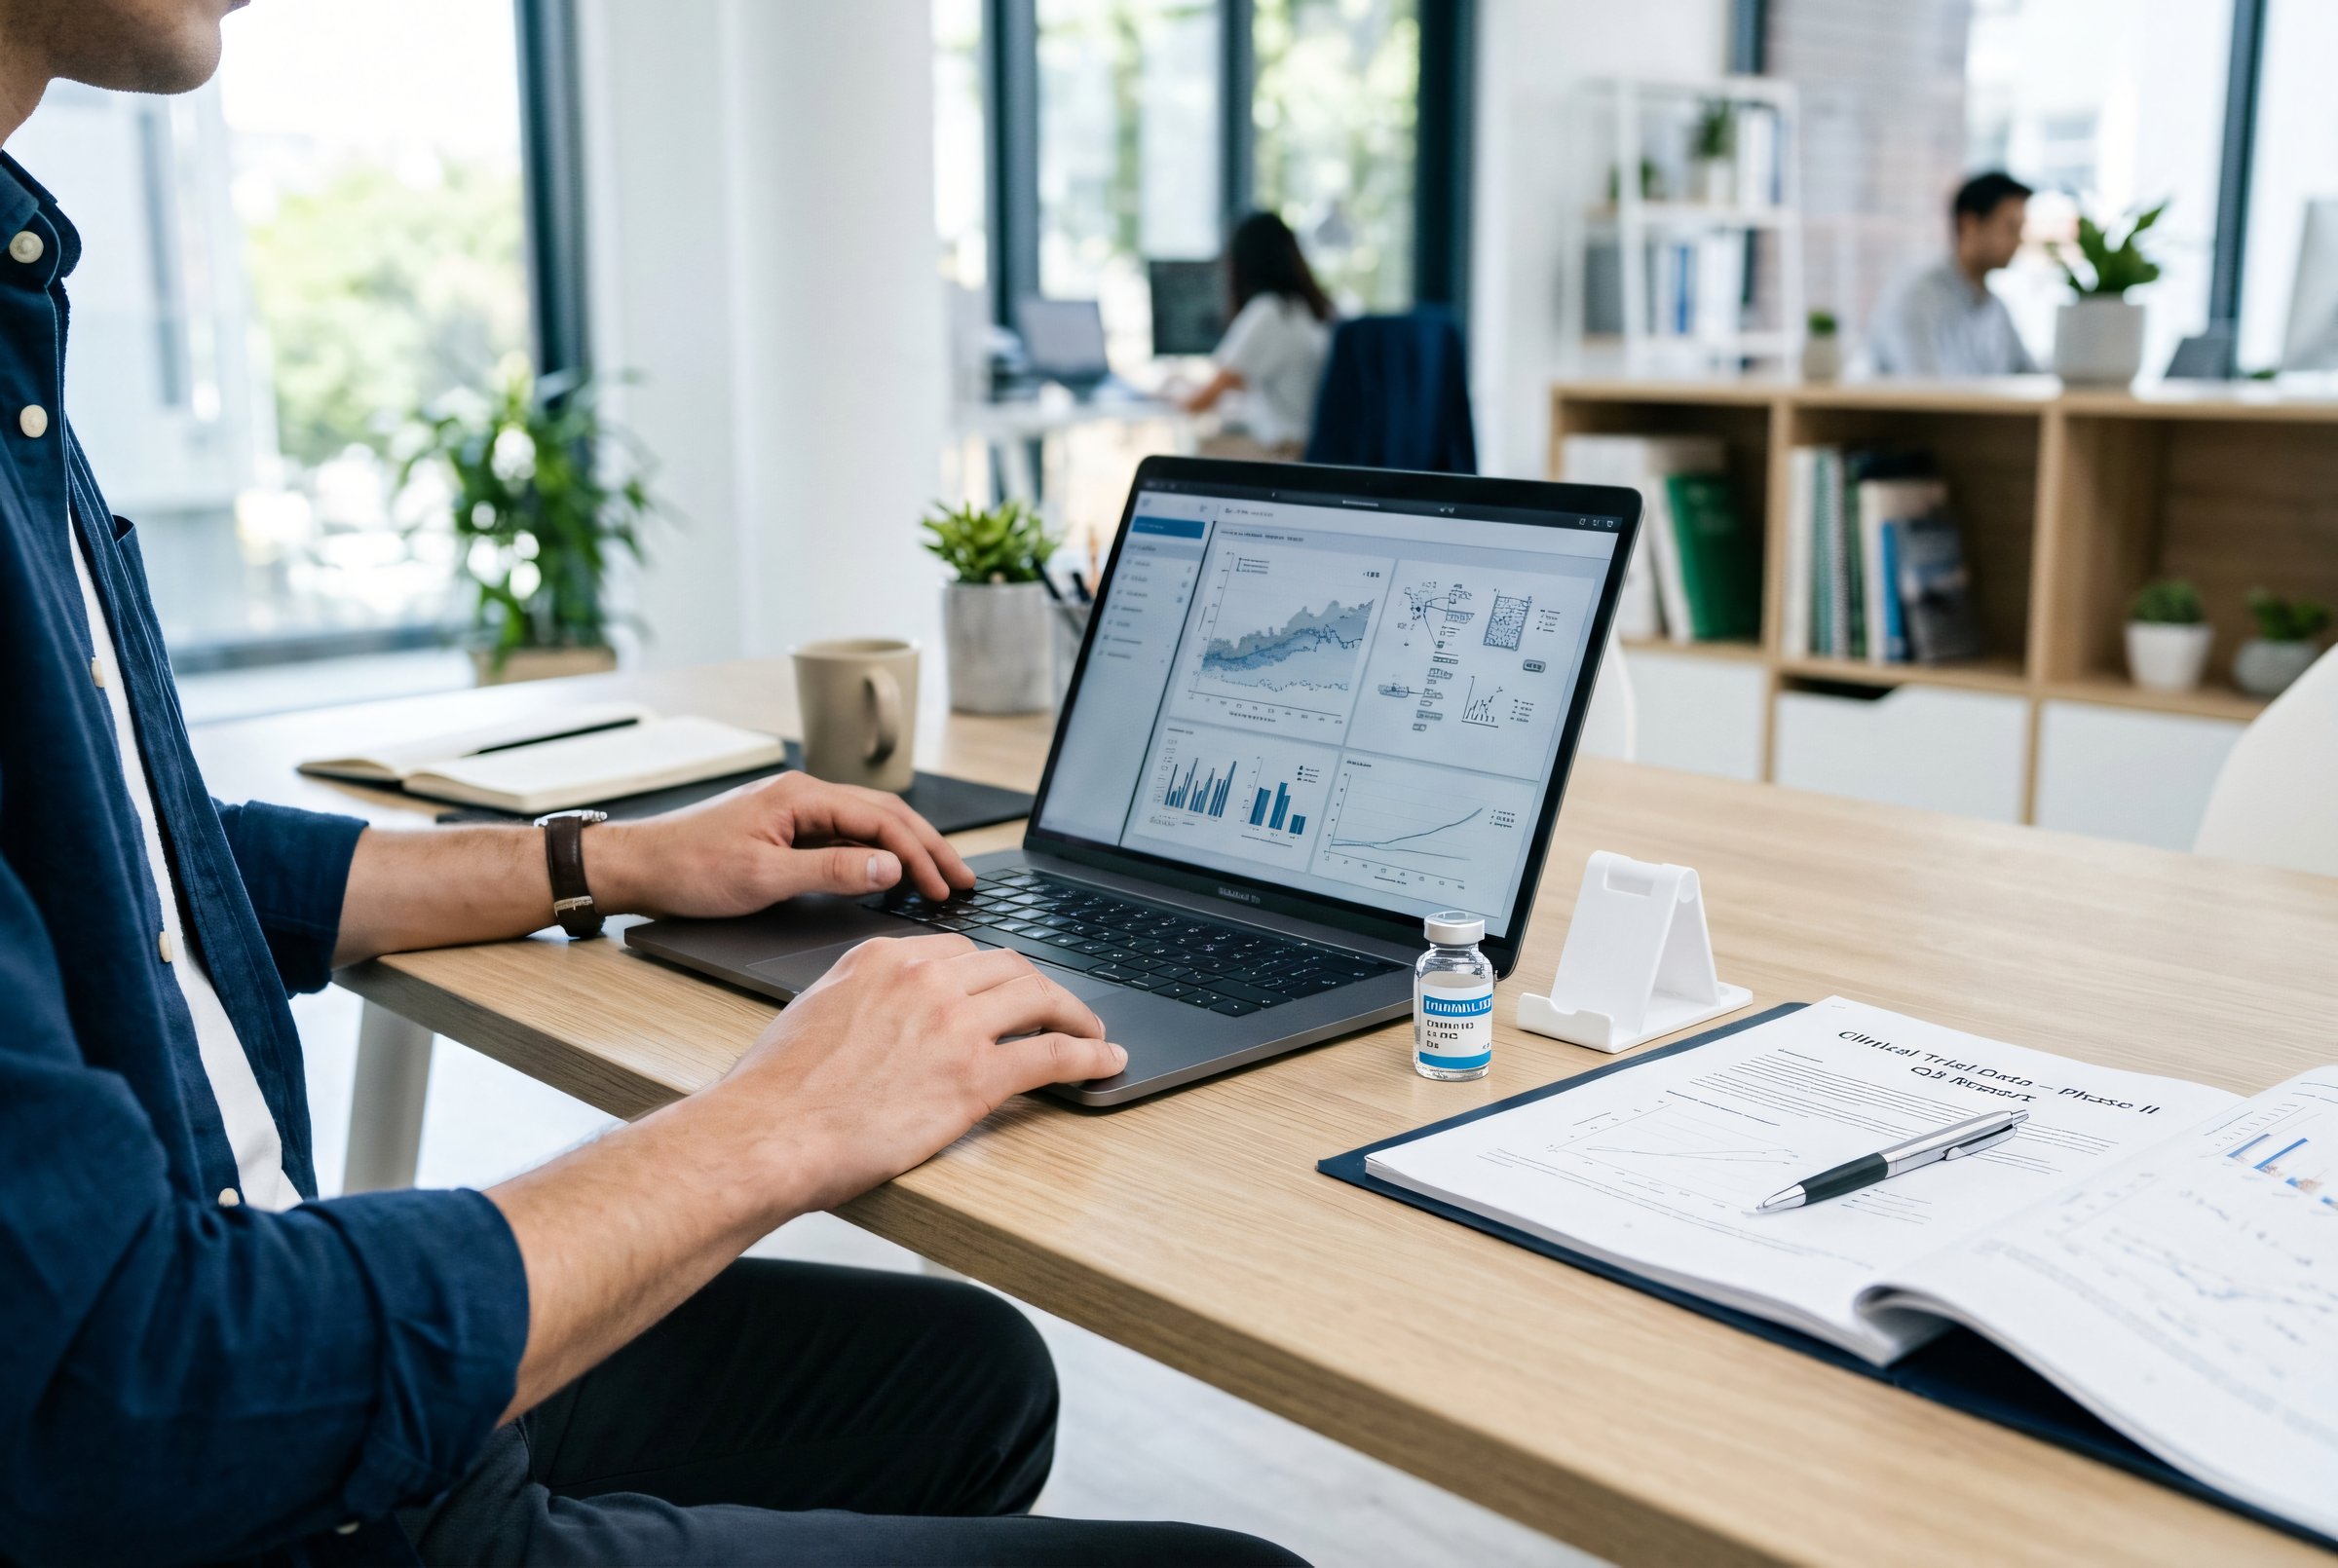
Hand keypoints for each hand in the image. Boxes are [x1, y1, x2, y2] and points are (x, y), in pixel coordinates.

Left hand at [591, 771, 974, 917]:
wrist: (637, 866)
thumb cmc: (688, 867)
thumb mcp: (764, 877)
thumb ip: (831, 870)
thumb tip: (889, 865)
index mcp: (802, 795)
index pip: (882, 819)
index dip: (920, 854)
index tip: (944, 887)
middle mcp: (802, 794)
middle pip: (884, 814)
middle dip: (928, 846)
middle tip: (962, 880)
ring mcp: (794, 810)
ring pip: (867, 822)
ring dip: (906, 848)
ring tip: (939, 876)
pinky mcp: (784, 829)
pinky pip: (844, 835)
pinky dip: (876, 852)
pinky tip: (890, 871)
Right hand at [716, 933, 1125, 1211]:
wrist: (766, 1134)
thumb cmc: (776, 1090)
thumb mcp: (814, 1011)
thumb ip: (858, 997)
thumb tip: (876, 1012)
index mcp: (884, 959)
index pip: (961, 951)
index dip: (993, 974)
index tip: (1006, 991)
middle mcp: (925, 978)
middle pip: (1010, 967)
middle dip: (1042, 987)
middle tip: (1058, 1010)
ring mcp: (955, 1023)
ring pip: (1041, 998)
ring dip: (1076, 1015)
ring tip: (1093, 1033)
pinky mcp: (976, 1075)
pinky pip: (1052, 1054)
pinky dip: (1090, 1055)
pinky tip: (1106, 1062)